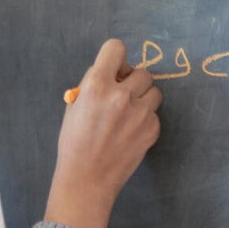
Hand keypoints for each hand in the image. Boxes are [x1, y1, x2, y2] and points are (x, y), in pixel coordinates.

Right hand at [44, 39, 162, 227]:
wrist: (87, 179)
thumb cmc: (74, 143)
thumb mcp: (74, 107)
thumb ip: (92, 85)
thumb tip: (111, 72)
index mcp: (97, 85)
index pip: (115, 48)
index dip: (114, 57)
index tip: (114, 67)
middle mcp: (121, 95)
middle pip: (141, 71)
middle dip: (131, 81)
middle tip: (121, 96)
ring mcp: (140, 113)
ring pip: (154, 90)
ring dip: (143, 97)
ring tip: (128, 113)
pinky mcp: (152, 129)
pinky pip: (154, 113)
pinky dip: (145, 119)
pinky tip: (130, 132)